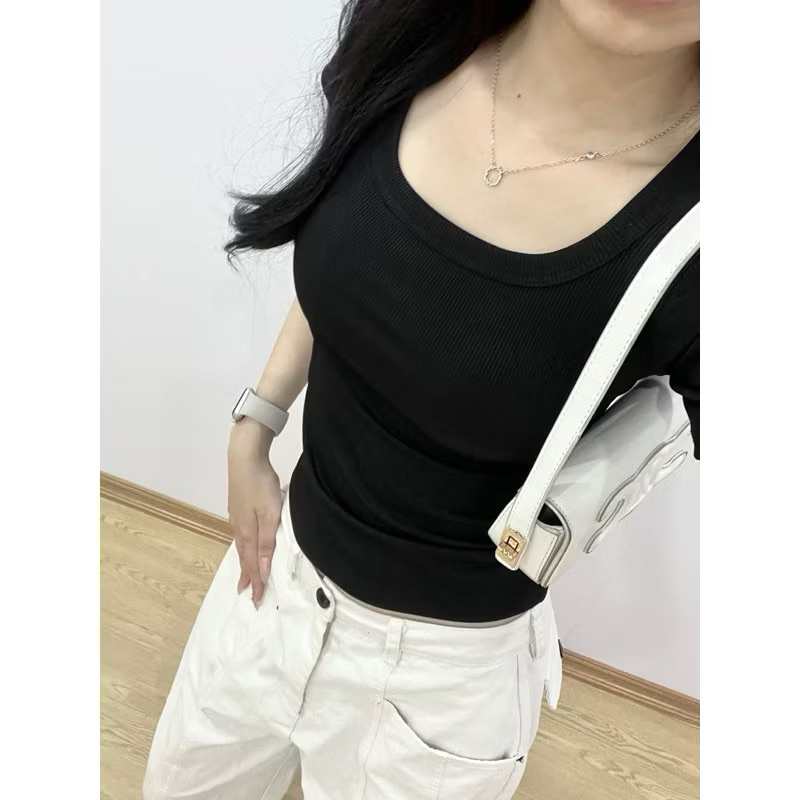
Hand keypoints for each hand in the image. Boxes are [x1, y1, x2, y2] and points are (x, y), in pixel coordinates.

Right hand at [227, 418, 282, 606]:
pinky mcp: (238, 506)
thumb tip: (261, 569)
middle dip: (248, 576)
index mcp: (247, 532)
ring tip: (246, 575)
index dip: (256, 581)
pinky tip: (246, 544)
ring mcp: (236, 516)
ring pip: (242, 546)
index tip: (258, 599)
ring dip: (245, 562)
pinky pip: (242, 535)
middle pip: (245, 557)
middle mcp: (238, 528)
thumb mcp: (270, 514)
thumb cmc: (261, 484)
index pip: (252, 564)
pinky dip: (245, 546)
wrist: (244, 456)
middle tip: (249, 593)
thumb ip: (267, 542)